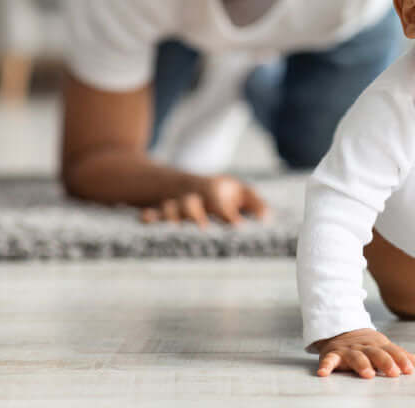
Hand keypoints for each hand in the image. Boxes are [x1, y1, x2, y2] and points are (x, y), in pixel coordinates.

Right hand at [139, 175, 266, 226]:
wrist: (179, 183)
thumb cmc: (218, 192)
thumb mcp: (239, 192)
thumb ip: (256, 203)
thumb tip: (268, 219)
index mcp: (213, 191)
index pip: (221, 203)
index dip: (229, 214)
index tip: (239, 227)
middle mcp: (192, 197)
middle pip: (191, 204)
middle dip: (196, 216)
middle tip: (203, 230)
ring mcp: (173, 204)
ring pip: (169, 209)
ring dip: (171, 218)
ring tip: (175, 231)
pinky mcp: (157, 212)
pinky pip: (150, 214)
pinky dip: (148, 217)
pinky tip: (146, 220)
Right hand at [314, 328, 414, 378]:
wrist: (340, 329)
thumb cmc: (365, 344)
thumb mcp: (382, 347)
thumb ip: (398, 354)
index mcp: (378, 345)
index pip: (392, 351)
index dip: (401, 359)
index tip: (409, 369)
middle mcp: (364, 346)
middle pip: (376, 353)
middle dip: (385, 362)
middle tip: (393, 372)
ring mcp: (348, 350)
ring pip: (356, 356)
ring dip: (362, 364)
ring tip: (368, 374)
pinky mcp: (332, 354)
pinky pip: (329, 360)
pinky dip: (326, 365)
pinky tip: (323, 373)